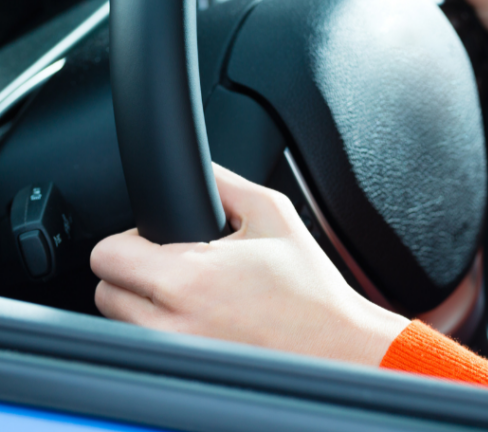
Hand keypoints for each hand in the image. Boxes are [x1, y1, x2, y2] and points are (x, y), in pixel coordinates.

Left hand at [91, 165, 408, 365]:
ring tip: (190, 292)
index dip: (129, 240)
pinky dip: (163, 329)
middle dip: (132, 272)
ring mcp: (175, 351)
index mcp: (188, 276)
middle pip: (105, 291)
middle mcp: (171, 320)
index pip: (108, 254)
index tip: (153, 240)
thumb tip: (200, 169)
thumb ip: (226, 183)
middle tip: (172, 265)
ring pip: (122, 321)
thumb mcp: (274, 214)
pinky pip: (147, 345)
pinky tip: (200, 316)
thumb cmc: (309, 286)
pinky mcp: (184, 368)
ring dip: (143, 303)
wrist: (333, 341)